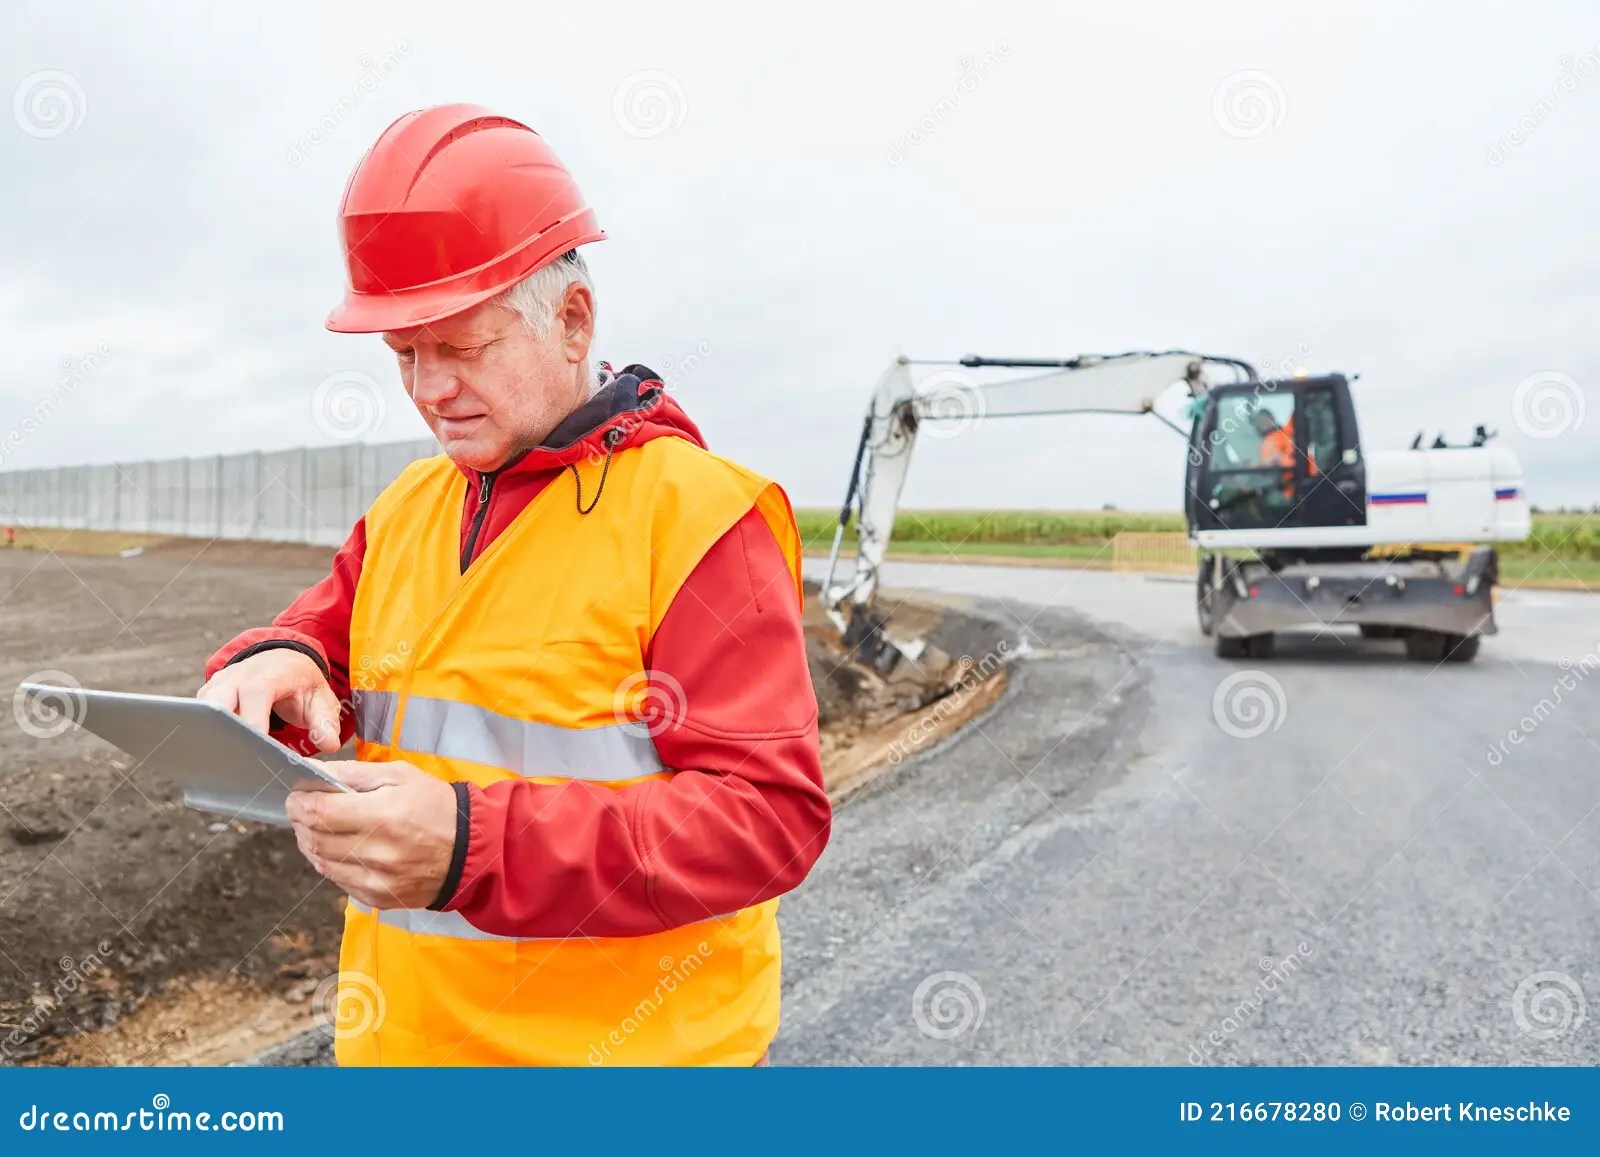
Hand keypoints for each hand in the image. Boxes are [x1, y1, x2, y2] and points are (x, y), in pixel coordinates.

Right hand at [198, 648, 340, 752]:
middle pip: (220, 700)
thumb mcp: (321, 700)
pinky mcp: (207, 696)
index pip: (256, 692)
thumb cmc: (301, 684)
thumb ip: (325, 722)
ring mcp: (219, 684)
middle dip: (224, 729)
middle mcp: (239, 676)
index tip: (257, 745)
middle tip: (236, 760)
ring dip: (211, 733)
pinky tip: (216, 754)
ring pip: (203, 709)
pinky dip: (204, 733)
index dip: (253, 718)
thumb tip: (327, 744)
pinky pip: (198, 715)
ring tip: (224, 762)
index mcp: (270, 674)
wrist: (283, 663)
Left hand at [285, 759, 458, 909]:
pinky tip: (341, 848)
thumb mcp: (400, 775)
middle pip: (314, 839)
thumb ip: (352, 773)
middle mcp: (376, 853)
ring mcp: (376, 880)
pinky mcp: (377, 898)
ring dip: (311, 843)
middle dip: (301, 822)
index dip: (298, 803)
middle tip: (304, 809)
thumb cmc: (436, 806)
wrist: (470, 850)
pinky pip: (337, 881)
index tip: (296, 795)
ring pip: (320, 863)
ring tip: (320, 828)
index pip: (318, 812)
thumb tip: (311, 770)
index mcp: (382, 816)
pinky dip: (330, 863)